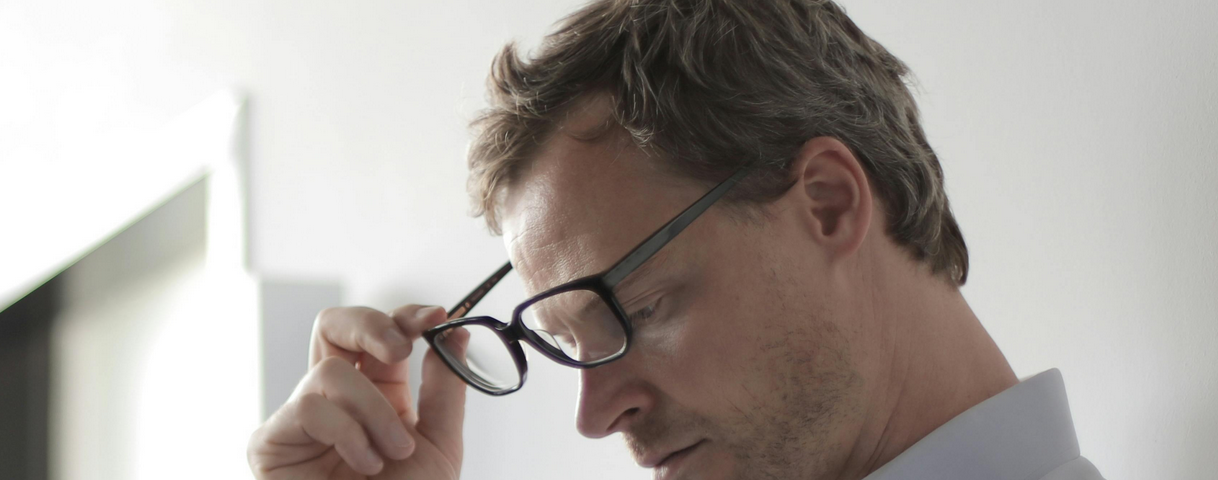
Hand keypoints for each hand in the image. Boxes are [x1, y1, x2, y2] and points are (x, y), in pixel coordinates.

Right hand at [248, 305, 466, 478]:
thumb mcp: (441, 445)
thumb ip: (446, 388)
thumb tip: (457, 332)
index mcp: (379, 397)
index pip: (382, 335)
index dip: (405, 317)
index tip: (436, 318)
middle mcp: (338, 401)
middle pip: (333, 325)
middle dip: (370, 325)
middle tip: (401, 349)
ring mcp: (301, 420)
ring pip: (330, 371)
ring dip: (372, 411)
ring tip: (390, 454)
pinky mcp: (271, 443)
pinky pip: (307, 407)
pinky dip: (346, 433)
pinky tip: (362, 464)